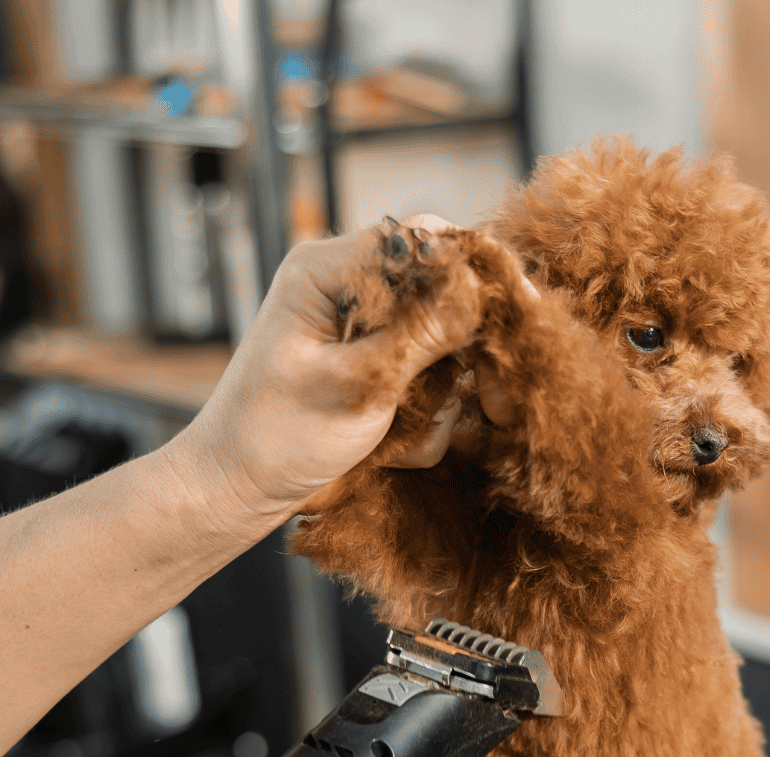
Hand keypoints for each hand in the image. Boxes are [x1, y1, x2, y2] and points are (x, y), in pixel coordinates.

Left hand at [161, 215, 473, 552]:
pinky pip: (427, 380)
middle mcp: (349, 288)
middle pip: (442, 291)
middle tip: (497, 400)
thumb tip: (480, 292)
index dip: (474, 274)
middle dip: (467, 349)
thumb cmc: (274, 438)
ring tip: (413, 439)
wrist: (236, 488)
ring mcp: (365, 330)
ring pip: (443, 344)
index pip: (420, 240)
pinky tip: (397, 449)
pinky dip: (425, 420)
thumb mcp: (355, 387)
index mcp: (328, 269)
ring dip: (442, 396)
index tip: (520, 313)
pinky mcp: (375, 367)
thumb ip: (418, 337)